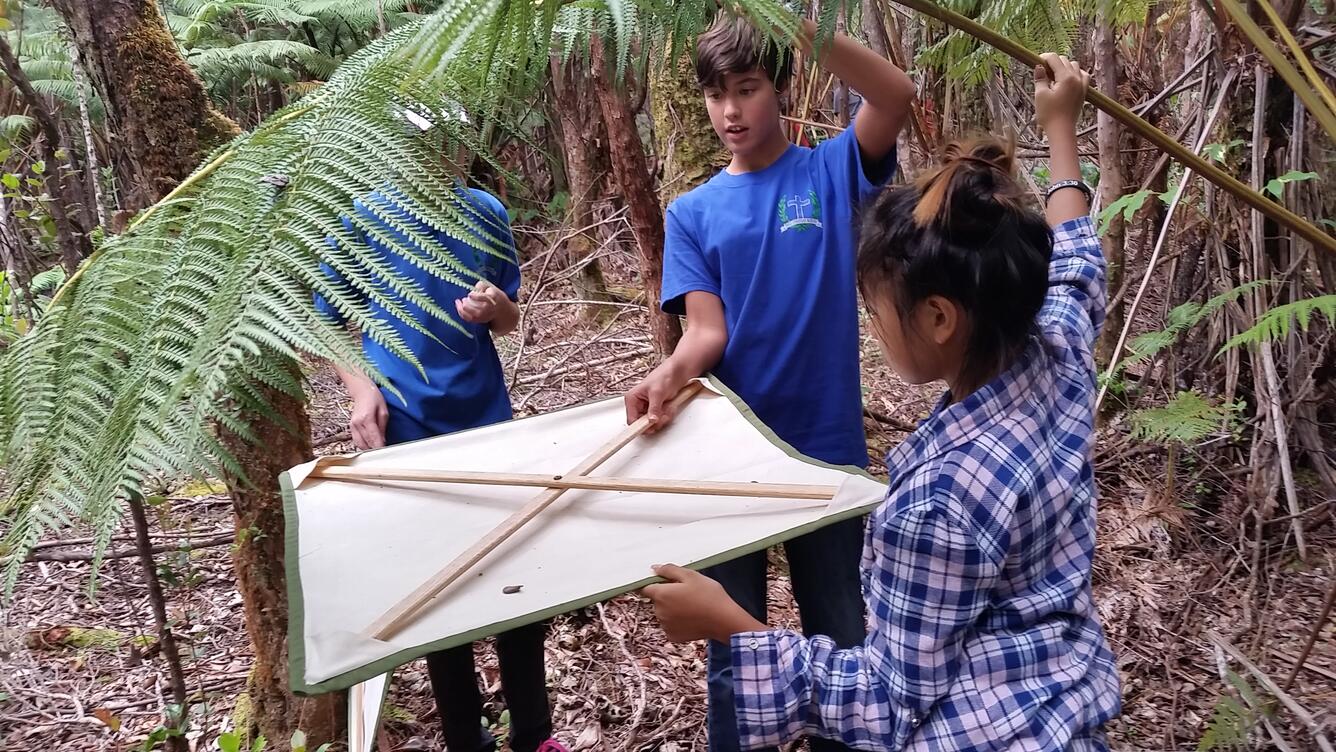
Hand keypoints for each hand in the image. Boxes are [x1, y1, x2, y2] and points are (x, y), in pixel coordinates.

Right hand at [349, 382, 387, 449]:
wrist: (361, 391)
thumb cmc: (374, 399)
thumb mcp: (383, 412)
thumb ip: (382, 427)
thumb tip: (383, 441)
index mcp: (367, 418)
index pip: (374, 438)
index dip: (380, 447)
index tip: (386, 452)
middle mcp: (357, 423)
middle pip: (366, 443)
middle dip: (375, 449)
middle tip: (383, 452)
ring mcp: (352, 426)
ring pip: (360, 444)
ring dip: (368, 448)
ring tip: (377, 448)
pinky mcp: (350, 427)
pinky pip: (356, 440)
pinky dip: (363, 444)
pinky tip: (370, 444)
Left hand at [455, 280, 506, 323]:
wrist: (500, 308)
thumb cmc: (492, 295)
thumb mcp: (490, 287)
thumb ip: (481, 285)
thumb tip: (474, 289)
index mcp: (493, 298)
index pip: (485, 298)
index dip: (477, 297)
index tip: (470, 294)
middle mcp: (490, 309)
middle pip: (477, 308)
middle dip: (467, 303)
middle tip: (464, 299)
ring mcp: (485, 316)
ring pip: (472, 315)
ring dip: (462, 309)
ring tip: (458, 302)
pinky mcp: (480, 320)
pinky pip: (469, 319)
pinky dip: (462, 313)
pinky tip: (458, 307)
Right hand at [624, 361, 686, 432]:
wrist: (677, 372)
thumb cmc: (664, 375)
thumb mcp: (658, 392)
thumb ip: (654, 408)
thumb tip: (651, 420)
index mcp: (632, 399)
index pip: (631, 420)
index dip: (641, 426)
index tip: (651, 427)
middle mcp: (638, 404)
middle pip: (643, 424)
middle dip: (655, 421)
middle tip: (663, 415)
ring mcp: (647, 407)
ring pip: (652, 423)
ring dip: (662, 418)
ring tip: (668, 408)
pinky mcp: (656, 409)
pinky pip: (660, 419)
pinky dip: (666, 416)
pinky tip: (670, 407)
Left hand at [642, 564, 764, 642]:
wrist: (724, 621)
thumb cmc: (709, 595)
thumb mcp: (691, 575)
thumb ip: (669, 570)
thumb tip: (654, 568)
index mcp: (661, 595)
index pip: (646, 587)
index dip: (655, 583)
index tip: (667, 582)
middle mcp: (658, 612)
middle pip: (657, 600)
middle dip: (667, 596)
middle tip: (687, 592)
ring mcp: (665, 626)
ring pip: (664, 613)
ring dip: (672, 609)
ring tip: (692, 606)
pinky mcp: (673, 636)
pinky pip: (671, 625)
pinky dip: (678, 622)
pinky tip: (692, 618)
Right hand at [1034, 53, 1089, 132]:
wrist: (1061, 130)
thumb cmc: (1049, 114)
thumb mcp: (1040, 95)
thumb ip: (1040, 78)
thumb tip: (1039, 66)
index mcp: (1066, 77)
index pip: (1055, 58)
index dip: (1044, 58)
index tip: (1036, 62)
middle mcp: (1077, 78)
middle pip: (1064, 60)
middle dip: (1053, 62)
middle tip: (1042, 72)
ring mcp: (1082, 85)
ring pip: (1074, 66)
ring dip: (1064, 67)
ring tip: (1053, 77)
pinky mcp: (1084, 92)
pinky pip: (1083, 75)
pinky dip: (1075, 73)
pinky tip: (1067, 79)